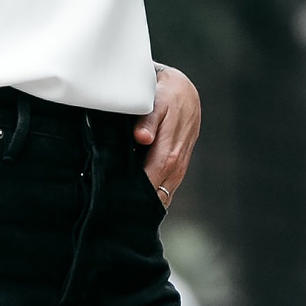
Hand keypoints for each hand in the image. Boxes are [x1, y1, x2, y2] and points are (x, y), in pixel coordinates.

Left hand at [134, 64, 200, 207]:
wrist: (182, 89)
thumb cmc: (164, 93)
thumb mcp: (156, 100)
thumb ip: (147, 119)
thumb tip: (142, 138)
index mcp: (172, 144)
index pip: (156, 173)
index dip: (142, 188)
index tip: (125, 200)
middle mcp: (179, 157)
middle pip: (162, 187)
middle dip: (144, 203)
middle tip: (122, 215)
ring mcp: (181, 162)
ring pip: (167, 189)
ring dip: (151, 203)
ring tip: (131, 216)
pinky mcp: (180, 164)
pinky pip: (169, 184)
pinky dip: (157, 196)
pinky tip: (144, 204)